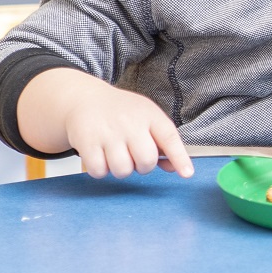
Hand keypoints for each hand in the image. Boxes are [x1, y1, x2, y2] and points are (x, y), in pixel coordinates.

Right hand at [26, 69, 192, 178]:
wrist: (84, 99)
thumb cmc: (122, 112)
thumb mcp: (147, 117)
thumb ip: (163, 142)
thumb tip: (177, 168)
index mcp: (150, 115)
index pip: (169, 137)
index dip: (180, 157)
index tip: (187, 173)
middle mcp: (130, 123)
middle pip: (146, 161)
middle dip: (143, 166)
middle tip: (134, 156)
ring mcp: (108, 133)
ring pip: (123, 170)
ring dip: (120, 169)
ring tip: (116, 155)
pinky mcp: (86, 142)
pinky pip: (99, 171)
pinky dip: (100, 170)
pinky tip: (100, 156)